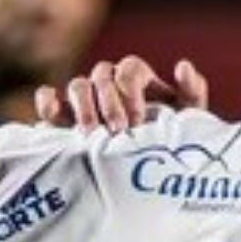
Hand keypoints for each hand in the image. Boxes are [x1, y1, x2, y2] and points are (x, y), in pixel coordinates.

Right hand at [34, 56, 210, 131]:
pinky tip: (54, 116)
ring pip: (77, 85)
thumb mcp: (188, 121)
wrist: (147, 176)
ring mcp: (85, 100)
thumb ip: (192, 93)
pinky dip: (48, 103)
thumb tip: (182, 65)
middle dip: (110, 103)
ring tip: (92, 135)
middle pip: (102, 73)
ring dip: (83, 107)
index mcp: (138, 80)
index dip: (131, 90)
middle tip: (119, 131)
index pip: (130, 68)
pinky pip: (48, 99)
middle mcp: (109, 85)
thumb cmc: (170, 144)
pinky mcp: (63, 118)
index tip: (139, 122)